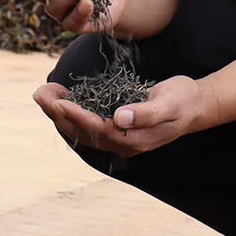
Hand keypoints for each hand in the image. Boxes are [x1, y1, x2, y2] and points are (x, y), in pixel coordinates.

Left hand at [32, 76, 219, 156]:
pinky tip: (61, 98)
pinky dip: (72, 110)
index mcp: (133, 140)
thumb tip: (119, 118)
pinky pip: (88, 122)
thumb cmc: (183, 101)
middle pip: (83, 131)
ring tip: (43, 93)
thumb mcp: (169, 104)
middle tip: (39, 94)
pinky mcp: (116, 127)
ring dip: (60, 112)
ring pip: (81, 128)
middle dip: (59, 113)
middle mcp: (122, 142)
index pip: (97, 129)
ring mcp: (118, 137)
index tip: (58, 102)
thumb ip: (145, 113)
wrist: (196, 105)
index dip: (76, 116)